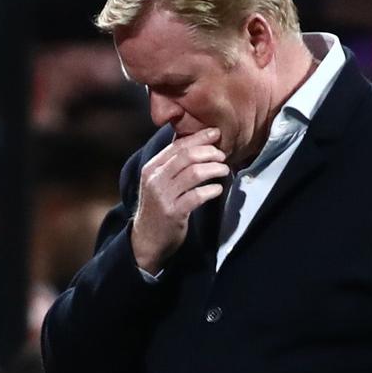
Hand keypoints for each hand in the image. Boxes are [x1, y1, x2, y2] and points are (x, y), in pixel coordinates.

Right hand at [131, 128, 228, 272]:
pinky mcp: (173, 213)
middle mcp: (155, 180)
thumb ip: (172, 164)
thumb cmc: (158, 207)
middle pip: (186, 156)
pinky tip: (218, 189)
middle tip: (222, 154)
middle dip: (209, 152)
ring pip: (193, 173)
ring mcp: (163, 197)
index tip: (215, 133)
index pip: (177, 145)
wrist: (147, 239)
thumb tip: (195, 142)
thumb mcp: (158, 182)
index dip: (199, 137)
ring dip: (214, 169)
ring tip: (224, 170)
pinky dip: (211, 190)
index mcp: (151, 168)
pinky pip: (196, 196)